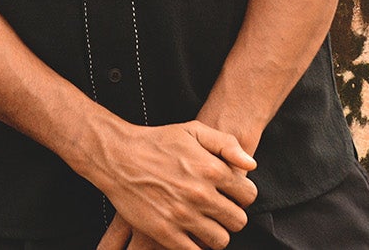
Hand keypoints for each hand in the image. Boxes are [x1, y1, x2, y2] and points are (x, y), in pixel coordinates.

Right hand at [89, 120, 256, 249]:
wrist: (118, 157)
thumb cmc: (157, 141)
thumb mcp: (193, 130)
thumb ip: (226, 143)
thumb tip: (250, 165)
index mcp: (211, 169)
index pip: (248, 195)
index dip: (243, 196)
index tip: (232, 195)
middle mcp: (201, 194)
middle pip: (238, 221)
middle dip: (232, 216)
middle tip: (220, 211)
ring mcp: (183, 216)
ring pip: (220, 240)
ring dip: (217, 234)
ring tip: (206, 224)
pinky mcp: (166, 233)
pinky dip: (197, 247)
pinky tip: (191, 235)